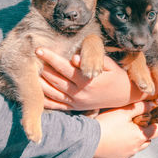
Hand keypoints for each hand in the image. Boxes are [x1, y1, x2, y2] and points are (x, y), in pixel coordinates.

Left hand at [36, 48, 151, 110]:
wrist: (126, 96)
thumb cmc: (117, 76)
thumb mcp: (109, 65)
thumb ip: (92, 60)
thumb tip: (73, 57)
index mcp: (88, 81)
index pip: (64, 67)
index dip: (51, 58)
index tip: (39, 49)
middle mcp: (80, 93)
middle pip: (55, 80)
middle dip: (42, 68)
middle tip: (31, 58)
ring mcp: (77, 102)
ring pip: (53, 93)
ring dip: (40, 83)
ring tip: (30, 73)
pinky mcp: (76, 108)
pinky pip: (56, 105)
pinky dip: (45, 100)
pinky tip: (36, 93)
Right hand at [93, 101, 157, 157]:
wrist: (87, 141)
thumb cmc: (106, 124)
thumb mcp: (124, 112)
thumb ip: (141, 107)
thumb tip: (153, 104)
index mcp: (140, 136)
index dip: (156, 123)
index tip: (150, 118)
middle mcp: (135, 149)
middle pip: (148, 140)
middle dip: (145, 131)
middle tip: (135, 123)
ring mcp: (126, 156)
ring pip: (136, 148)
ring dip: (134, 140)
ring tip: (123, 131)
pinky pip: (124, 154)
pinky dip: (123, 147)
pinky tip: (114, 140)